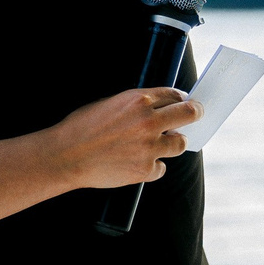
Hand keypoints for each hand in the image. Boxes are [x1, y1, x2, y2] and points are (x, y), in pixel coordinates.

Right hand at [44, 86, 199, 189]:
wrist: (66, 155)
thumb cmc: (82, 127)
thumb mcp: (108, 103)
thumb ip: (135, 105)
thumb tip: (156, 108)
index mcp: (139, 100)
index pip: (174, 95)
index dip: (182, 98)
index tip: (186, 102)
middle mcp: (148, 121)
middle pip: (189, 114)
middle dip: (196, 113)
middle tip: (197, 115)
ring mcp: (149, 147)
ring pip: (180, 144)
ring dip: (174, 143)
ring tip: (164, 144)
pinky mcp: (144, 169)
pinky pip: (161, 168)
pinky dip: (154, 166)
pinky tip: (141, 163)